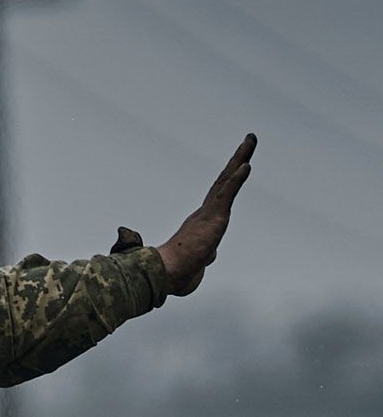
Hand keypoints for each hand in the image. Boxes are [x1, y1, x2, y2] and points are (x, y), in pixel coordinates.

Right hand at [152, 133, 255, 295]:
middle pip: (224, 180)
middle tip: (249, 140)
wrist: (166, 276)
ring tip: (251, 140)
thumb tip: (209, 257)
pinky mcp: (212, 218)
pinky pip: (226, 195)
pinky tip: (246, 164)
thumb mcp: (196, 266)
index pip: (219, 196)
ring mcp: (208, 214)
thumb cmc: (175, 276)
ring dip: (240, 159)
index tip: (239, 164)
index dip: (230, 179)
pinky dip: (237, 180)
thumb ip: (203, 259)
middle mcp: (204, 213)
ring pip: (227, 181)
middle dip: (238, 159)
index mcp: (201, 222)